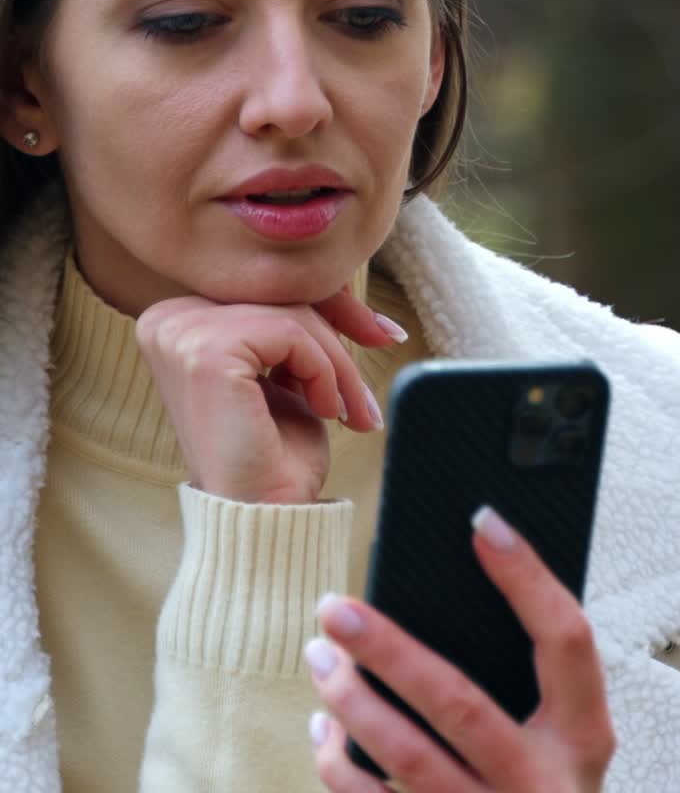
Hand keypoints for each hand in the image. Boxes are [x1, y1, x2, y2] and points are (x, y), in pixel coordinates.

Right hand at [135, 288, 391, 503]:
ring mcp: (181, 332)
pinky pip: (292, 333)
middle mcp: (167, 319)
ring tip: (346, 410)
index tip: (384, 334)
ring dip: (337, 364)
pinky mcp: (205, 351)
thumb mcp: (293, 371)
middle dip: (340, 338)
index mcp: (177, 319)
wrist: (263, 517)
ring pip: (294, 314)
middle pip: (282, 295)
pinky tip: (325, 410)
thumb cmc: (277, 451)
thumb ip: (301, 323)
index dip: (332, 312)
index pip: (269, 290)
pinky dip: (324, 370)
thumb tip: (358, 295)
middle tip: (367, 392)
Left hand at [307, 508, 614, 791]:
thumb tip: (474, 562)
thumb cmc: (552, 781)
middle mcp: (544, 785)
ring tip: (320, 654)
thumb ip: (540, 671)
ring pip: (410, 759)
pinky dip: (342, 767)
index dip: (527, 577)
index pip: (566, 638)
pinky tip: (324, 728)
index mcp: (585, 735)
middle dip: (390, 651)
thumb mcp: (571, 733)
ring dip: (353, 703)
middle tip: (337, 607)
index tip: (482, 522)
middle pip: (460, 705)